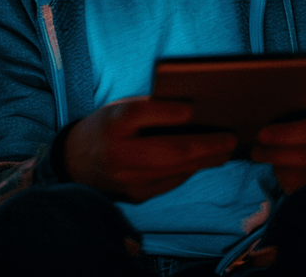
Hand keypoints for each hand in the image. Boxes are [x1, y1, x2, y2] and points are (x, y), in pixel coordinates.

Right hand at [64, 97, 236, 203]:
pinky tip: (204, 160)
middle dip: (205, 145)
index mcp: (111, 124)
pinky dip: (190, 170)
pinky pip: (171, 182)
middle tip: (229, 138)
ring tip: (225, 149)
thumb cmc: (105, 126)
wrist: (76, 162)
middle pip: (169, 150)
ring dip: (206, 160)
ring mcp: (128, 180)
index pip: (140, 114)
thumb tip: (191, 110)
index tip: (193, 108)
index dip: (168, 112)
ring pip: (176, 170)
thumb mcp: (117, 109)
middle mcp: (119, 153)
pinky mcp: (137, 196)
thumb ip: (148, 108)